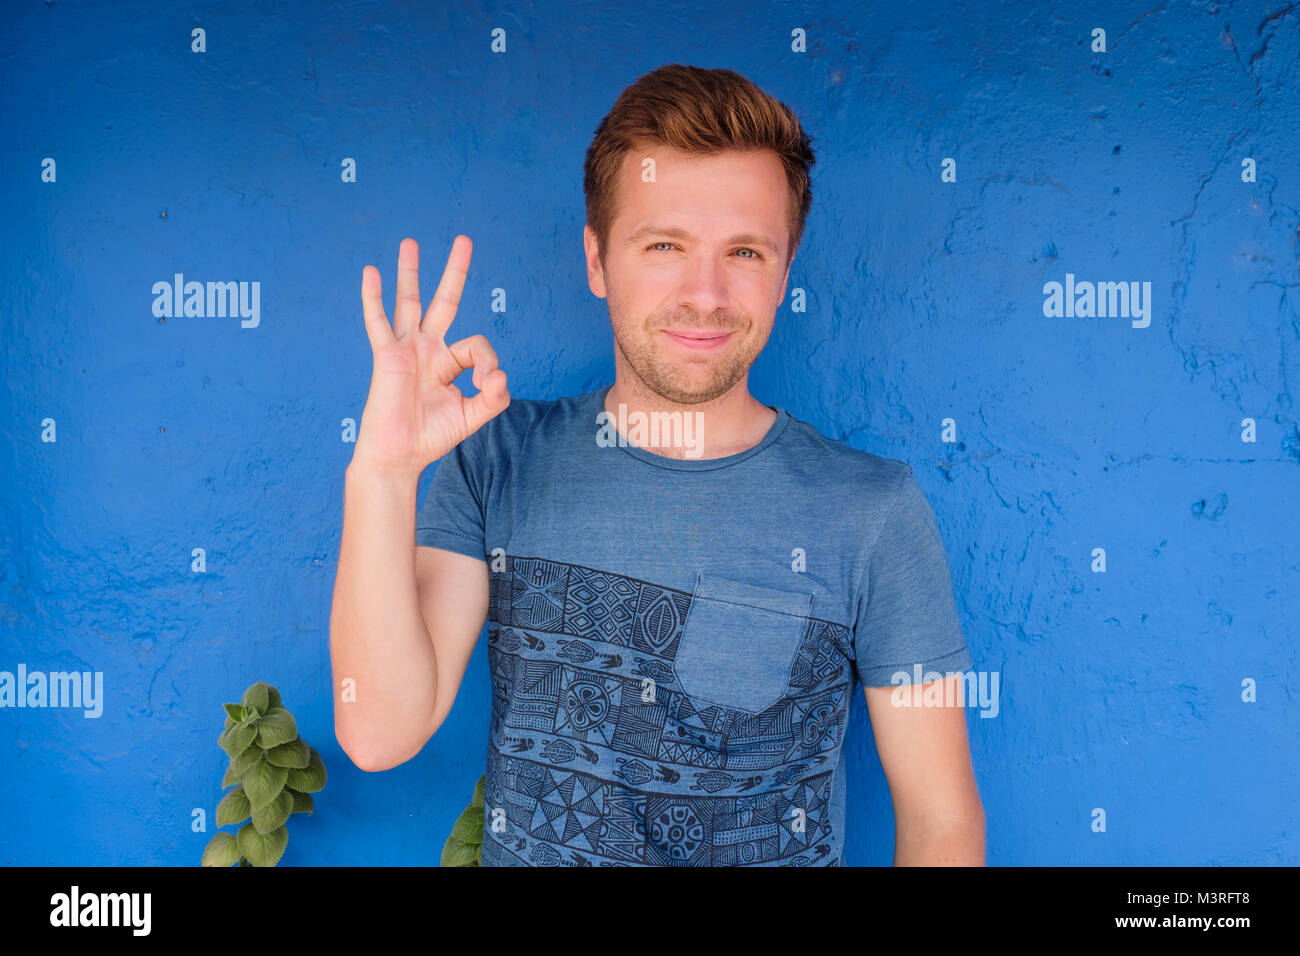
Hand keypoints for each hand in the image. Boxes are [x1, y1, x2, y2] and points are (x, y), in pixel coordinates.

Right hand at [352, 236, 508, 475]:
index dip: (488, 363)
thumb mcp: (472, 417)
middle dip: (455, 272)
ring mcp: (406, 349)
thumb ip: (493, 397)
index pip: (476, 345)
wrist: (399, 455)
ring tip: (411, 242)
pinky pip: (378, 322)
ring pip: (409, 302)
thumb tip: (502, 375)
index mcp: (448, 362)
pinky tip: (371, 272)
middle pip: (444, 301)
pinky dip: (373, 297)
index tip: (487, 386)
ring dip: (410, 271)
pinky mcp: (386, 356)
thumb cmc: (432, 436)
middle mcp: (427, 349)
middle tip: (465, 239)